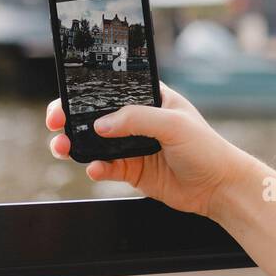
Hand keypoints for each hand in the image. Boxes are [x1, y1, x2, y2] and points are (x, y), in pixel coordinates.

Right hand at [46, 83, 255, 217]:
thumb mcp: (174, 124)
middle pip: (97, 115)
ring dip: (77, 144)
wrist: (219, 187)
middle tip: (56, 124)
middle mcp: (138, 120)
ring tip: (64, 148)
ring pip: (96, 142)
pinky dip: (96, 168)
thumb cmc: (206, 147)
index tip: (66, 97)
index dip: (87, 90)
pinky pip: (106, 167)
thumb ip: (136, 120)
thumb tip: (102, 124)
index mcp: (150, 98)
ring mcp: (134, 146)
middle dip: (72, 118)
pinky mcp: (132, 171)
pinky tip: (95, 168)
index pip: (113, 87)